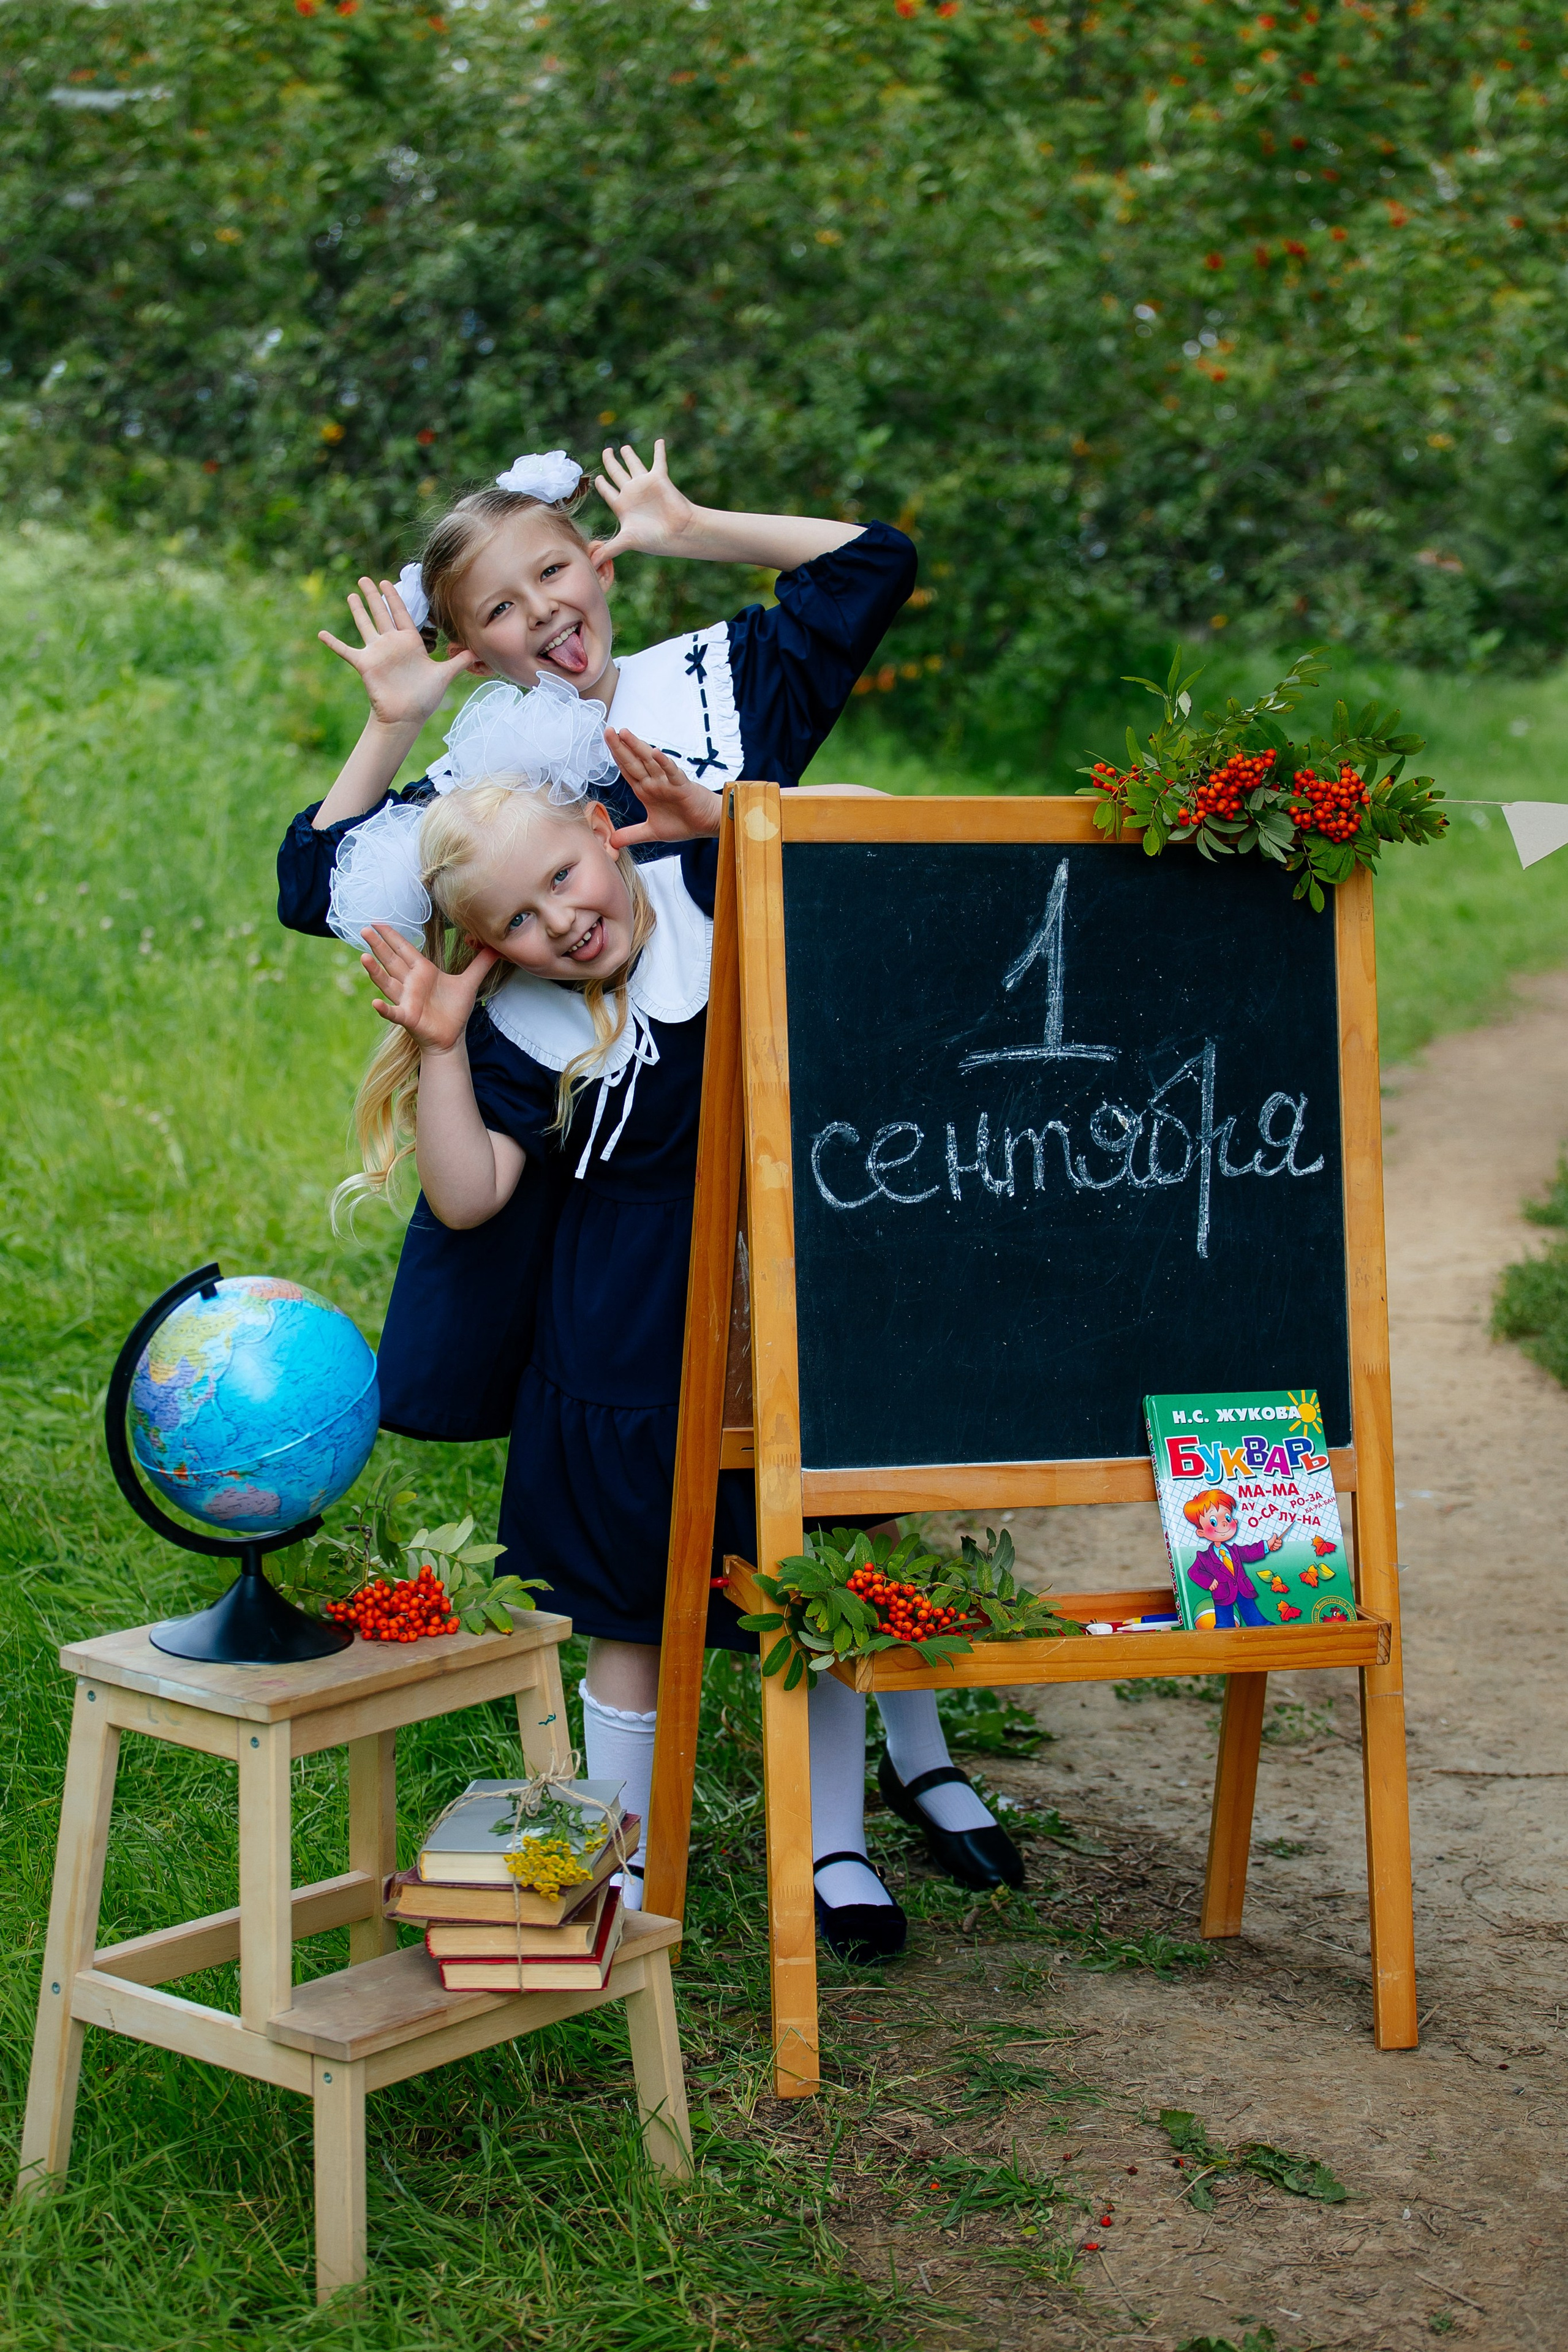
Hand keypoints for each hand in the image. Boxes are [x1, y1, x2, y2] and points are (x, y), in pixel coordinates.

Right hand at [319, 578, 475, 729]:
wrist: (406, 717)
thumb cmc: (424, 698)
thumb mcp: (444, 675)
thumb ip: (459, 660)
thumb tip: (478, 650)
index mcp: (409, 642)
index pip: (402, 613)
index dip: (395, 597)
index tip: (387, 581)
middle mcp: (392, 643)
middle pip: (381, 613)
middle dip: (374, 595)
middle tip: (365, 578)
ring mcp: (377, 652)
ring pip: (365, 625)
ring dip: (357, 609)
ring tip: (351, 594)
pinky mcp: (365, 664)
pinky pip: (345, 651)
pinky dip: (333, 643)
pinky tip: (320, 633)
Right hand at [360, 923, 498, 1054]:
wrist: (451, 1037)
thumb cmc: (455, 1010)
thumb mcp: (470, 982)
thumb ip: (482, 963)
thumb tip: (495, 944)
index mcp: (422, 971)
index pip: (405, 949)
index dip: (392, 936)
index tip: (378, 921)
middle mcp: (410, 983)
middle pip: (391, 960)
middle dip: (379, 945)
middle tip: (365, 929)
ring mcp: (406, 1000)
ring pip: (387, 982)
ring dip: (375, 971)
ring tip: (364, 957)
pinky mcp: (408, 1017)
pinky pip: (393, 1012)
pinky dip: (384, 1009)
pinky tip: (375, 1003)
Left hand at [592, 440, 698, 560]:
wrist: (678, 532)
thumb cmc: (654, 538)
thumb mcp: (626, 542)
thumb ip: (608, 550)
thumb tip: (591, 565)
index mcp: (623, 506)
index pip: (608, 492)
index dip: (601, 485)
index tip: (596, 478)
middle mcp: (632, 493)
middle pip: (617, 473)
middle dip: (610, 461)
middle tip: (606, 450)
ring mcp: (645, 485)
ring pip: (634, 464)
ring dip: (629, 454)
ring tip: (623, 446)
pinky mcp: (658, 478)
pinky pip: (658, 460)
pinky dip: (659, 450)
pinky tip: (659, 440)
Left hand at [604, 728, 721, 843]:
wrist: (707, 824)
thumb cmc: (683, 823)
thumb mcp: (651, 832)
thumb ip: (631, 834)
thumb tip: (612, 843)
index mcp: (645, 790)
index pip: (627, 770)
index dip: (616, 756)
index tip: (605, 741)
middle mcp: (654, 782)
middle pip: (634, 761)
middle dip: (620, 746)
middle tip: (607, 730)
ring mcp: (667, 782)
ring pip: (650, 762)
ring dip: (637, 747)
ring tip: (624, 733)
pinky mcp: (682, 786)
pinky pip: (672, 773)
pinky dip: (664, 763)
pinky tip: (656, 752)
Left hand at [1266, 1534, 1283, 1551]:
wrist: (1267, 1546)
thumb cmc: (1269, 1542)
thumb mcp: (1272, 1539)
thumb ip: (1274, 1536)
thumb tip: (1274, 1533)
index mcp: (1277, 1541)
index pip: (1280, 1542)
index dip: (1278, 1541)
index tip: (1275, 1540)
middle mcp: (1277, 1543)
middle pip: (1280, 1545)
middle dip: (1276, 1544)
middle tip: (1273, 1544)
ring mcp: (1276, 1546)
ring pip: (1278, 1547)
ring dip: (1275, 1547)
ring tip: (1272, 1546)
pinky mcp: (1274, 1548)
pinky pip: (1276, 1549)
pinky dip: (1274, 1548)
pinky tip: (1272, 1547)